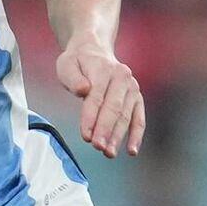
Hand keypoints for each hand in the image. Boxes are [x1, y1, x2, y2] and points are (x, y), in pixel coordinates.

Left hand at [57, 36, 144, 158]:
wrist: (94, 51)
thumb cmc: (78, 63)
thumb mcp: (67, 65)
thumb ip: (73, 78)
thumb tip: (83, 90)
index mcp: (103, 69)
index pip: (97, 97)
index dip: (91, 117)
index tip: (86, 136)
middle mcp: (122, 77)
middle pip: (114, 108)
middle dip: (105, 130)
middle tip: (98, 147)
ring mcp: (132, 87)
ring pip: (126, 115)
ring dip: (118, 136)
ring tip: (109, 153)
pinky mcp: (137, 98)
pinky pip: (139, 118)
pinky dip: (136, 135)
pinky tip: (131, 151)